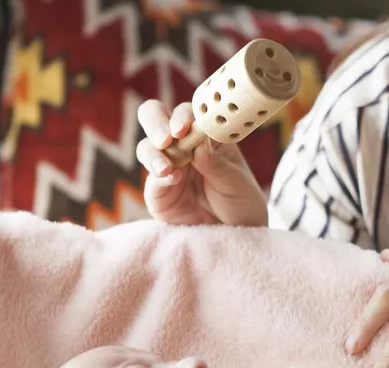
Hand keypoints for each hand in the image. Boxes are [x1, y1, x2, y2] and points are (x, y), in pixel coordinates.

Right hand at [136, 100, 266, 226]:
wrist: (238, 233)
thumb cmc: (242, 202)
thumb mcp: (236, 182)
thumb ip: (217, 164)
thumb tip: (198, 144)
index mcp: (205, 136)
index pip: (187, 113)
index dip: (183, 116)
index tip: (184, 128)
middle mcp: (182, 146)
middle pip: (155, 118)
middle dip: (155, 123)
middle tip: (165, 138)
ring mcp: (167, 167)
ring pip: (147, 148)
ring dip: (154, 154)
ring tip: (166, 168)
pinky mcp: (158, 193)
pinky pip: (151, 181)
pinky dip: (159, 178)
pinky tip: (170, 180)